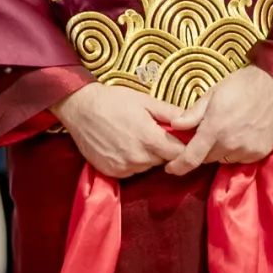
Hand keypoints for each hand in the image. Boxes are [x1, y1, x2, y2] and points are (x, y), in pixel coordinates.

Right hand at [52, 82, 186, 178]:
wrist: (80, 108)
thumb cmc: (113, 100)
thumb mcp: (145, 100)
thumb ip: (170, 112)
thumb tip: (192, 120)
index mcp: (150, 139)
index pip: (179, 154)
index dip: (183, 147)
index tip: (180, 140)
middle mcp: (138, 157)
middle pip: (164, 161)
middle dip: (164, 150)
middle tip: (154, 134)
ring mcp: (123, 167)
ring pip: (147, 166)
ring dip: (148, 156)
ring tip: (136, 138)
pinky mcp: (111, 172)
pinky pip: (131, 171)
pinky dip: (132, 162)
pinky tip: (123, 146)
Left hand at [163, 65, 272, 175]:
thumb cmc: (241, 85)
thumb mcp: (212, 94)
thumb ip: (193, 113)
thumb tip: (174, 126)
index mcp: (215, 129)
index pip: (191, 158)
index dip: (178, 166)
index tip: (170, 168)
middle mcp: (230, 144)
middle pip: (207, 159)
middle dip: (202, 150)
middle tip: (206, 135)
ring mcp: (248, 150)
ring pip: (224, 159)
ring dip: (220, 151)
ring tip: (226, 132)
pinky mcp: (261, 153)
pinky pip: (241, 159)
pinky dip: (236, 151)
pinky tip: (240, 135)